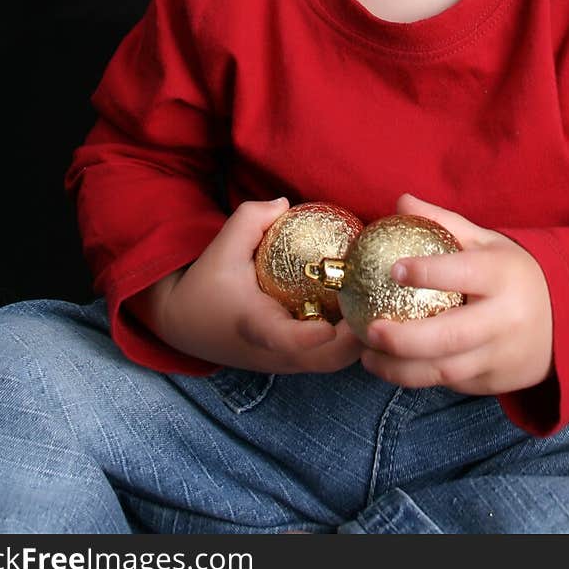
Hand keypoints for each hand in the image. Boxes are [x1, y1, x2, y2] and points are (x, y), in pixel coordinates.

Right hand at [131, 198, 363, 374]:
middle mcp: (276, 354)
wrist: (186, 324)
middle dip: (360, 337)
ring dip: (360, 338)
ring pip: (336, 362)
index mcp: (255, 327)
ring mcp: (288, 364)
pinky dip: (351, 339)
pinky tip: (365, 304)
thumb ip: (250, 219)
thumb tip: (286, 204)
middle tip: (383, 298)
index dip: (308, 338)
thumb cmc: (206, 284)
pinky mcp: (295, 363)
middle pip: (328, 360)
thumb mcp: (220, 245)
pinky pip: (332, 357)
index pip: (285, 340)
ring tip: (382, 299)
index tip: (328, 328)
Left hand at [358, 194, 553, 395]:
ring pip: (447, 371)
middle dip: (405, 338)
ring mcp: (502, 355)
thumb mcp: (487, 242)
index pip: (464, 273)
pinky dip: (419, 377)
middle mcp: (506, 319)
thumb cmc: (512, 274)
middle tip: (369, 329)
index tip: (394, 269)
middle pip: (451, 335)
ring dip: (401, 369)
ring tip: (367, 356)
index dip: (429, 272)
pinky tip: (391, 367)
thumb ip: (444, 222)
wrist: (567, 320)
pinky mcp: (497, 382)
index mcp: (503, 276)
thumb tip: (401, 202)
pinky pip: (453, 384)